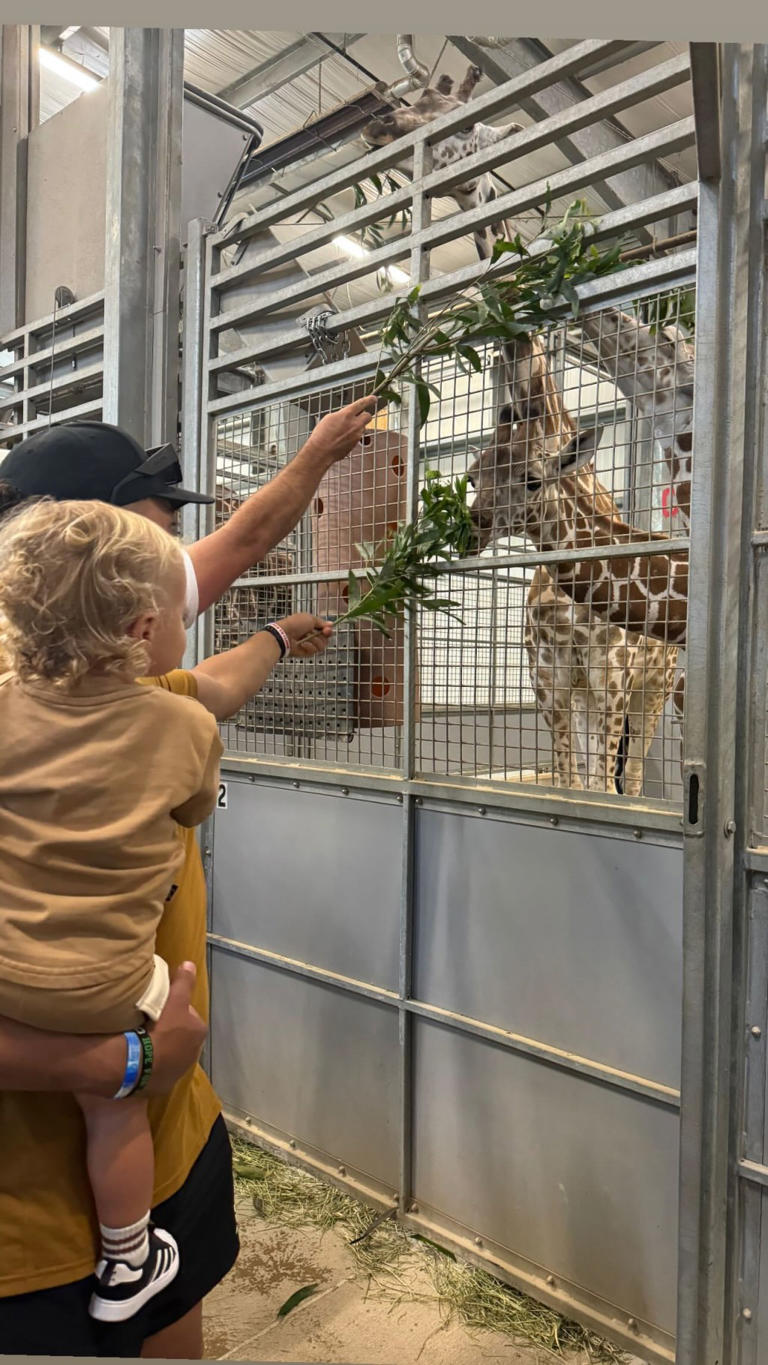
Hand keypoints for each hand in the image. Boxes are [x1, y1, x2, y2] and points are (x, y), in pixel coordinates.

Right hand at [144, 962, 207, 1093]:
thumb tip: (190, 963)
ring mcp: (179, 1071)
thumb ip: (183, 983)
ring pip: (170, 1053)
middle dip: (170, 1030)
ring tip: (143, 1040)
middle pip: (180, 1035)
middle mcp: (194, 1053)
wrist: (141, 1065)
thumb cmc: (162, 1029)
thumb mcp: (174, 1002)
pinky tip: (139, 1057)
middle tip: (150, 1023)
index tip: (161, 1007)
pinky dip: (152, 1063)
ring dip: (161, 1048)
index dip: (175, 1009)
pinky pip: (158, 1069)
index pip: (188, 1015)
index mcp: (199, 1032)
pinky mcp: (164, 1085)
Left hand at [278, 613, 332, 657]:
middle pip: (326, 639)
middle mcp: (312, 635)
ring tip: (305, 638)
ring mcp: (309, 644)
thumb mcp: (310, 619)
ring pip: (322, 645)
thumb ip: (322, 623)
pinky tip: (302, 644)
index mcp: (312, 626)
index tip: (327, 630)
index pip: (325, 630)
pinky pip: (314, 651)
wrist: (284, 635)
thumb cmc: (296, 624)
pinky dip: (309, 647)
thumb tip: (331, 624)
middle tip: (313, 633)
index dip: (328, 631)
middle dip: (322, 636)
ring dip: (314, 641)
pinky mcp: (306, 652)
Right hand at [305, 396, 376, 463]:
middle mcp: (355, 424)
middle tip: (358, 416)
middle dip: (364, 415)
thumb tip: (347, 415)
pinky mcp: (355, 444)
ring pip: (362, 427)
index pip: (362, 403)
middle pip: (368, 416)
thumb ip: (342, 414)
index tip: (373, 398)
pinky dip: (352, 436)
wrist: (320, 451)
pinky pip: (357, 436)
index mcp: (347, 414)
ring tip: (343, 430)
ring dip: (356, 427)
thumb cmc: (322, 435)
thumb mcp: (330, 418)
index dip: (369, 400)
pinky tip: (342, 438)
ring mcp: (356, 435)